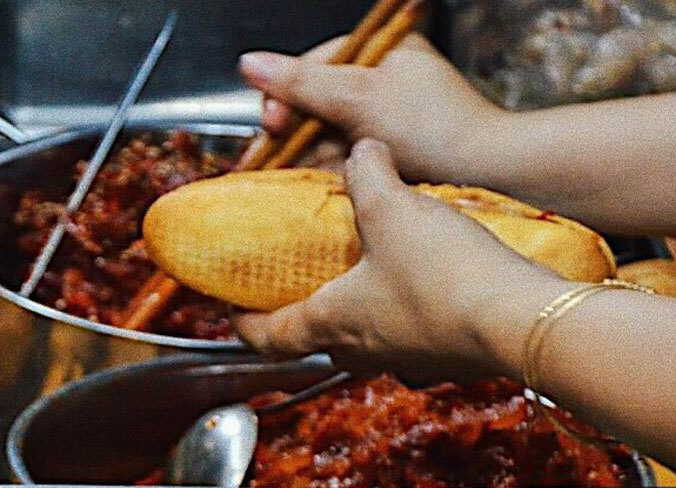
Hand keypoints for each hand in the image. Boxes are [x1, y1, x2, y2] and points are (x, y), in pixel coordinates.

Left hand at [231, 140, 566, 380]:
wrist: (521, 321)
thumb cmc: (445, 275)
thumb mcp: (394, 209)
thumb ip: (368, 176)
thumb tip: (360, 151)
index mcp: (331, 324)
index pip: (267, 338)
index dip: (242, 325)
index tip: (232, 312)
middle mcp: (361, 353)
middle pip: (315, 342)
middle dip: (302, 316)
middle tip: (299, 288)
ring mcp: (405, 363)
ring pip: (365, 343)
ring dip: (358, 315)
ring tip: (365, 278)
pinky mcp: (444, 360)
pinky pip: (412, 340)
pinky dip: (406, 317)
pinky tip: (424, 286)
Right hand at [240, 34, 503, 184]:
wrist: (486, 174)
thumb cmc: (430, 128)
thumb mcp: (357, 98)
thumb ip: (299, 82)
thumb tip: (247, 62)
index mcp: (383, 52)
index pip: (314, 65)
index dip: (284, 94)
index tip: (270, 124)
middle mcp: (384, 83)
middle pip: (316, 103)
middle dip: (292, 131)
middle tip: (269, 159)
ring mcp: (387, 121)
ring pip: (326, 136)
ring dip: (304, 157)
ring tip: (285, 179)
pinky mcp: (390, 156)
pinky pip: (344, 160)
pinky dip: (326, 173)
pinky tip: (310, 188)